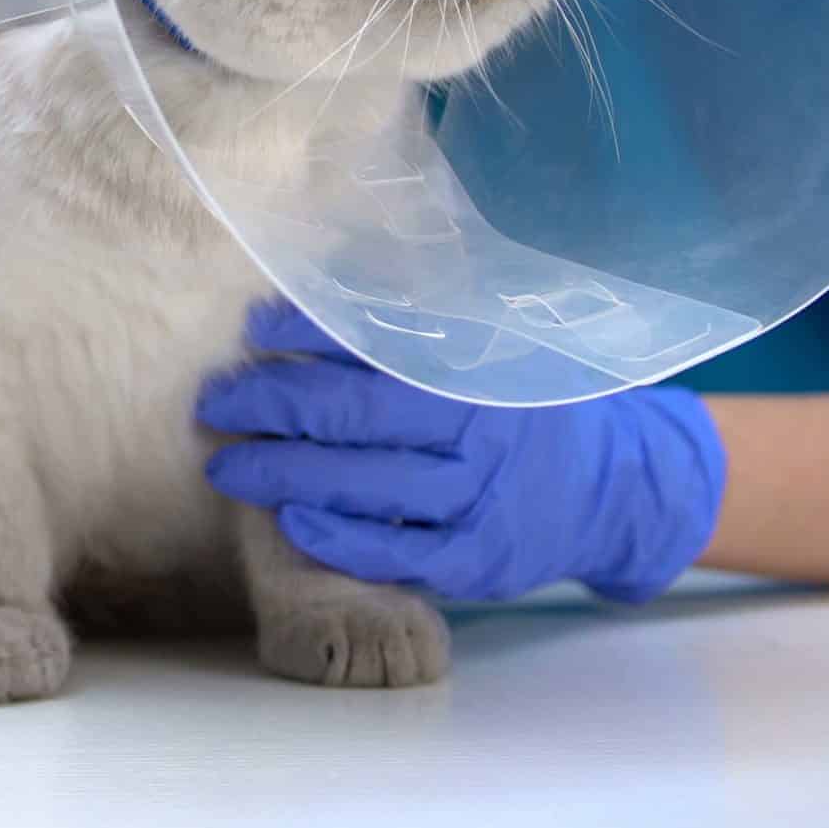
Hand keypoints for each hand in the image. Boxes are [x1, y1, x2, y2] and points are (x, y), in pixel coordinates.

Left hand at [198, 302, 726, 602]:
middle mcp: (482, 432)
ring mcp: (480, 501)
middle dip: (275, 406)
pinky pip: (396, 552)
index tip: (255, 325)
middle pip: (359, 417)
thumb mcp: (497, 341)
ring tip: (228, 466)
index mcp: (482, 367)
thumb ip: (423, 311)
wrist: (614, 488)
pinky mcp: (477, 562)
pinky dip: (339, 539)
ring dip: (288, 475)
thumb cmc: (529, 404)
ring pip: (369, 487)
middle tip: (215, 402)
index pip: (381, 343)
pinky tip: (290, 520)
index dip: (309, 333)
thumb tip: (331, 265)